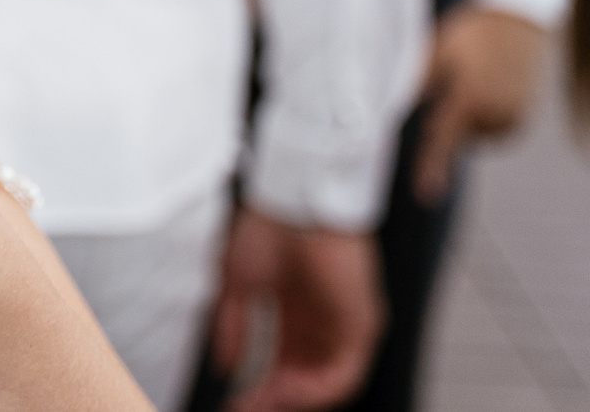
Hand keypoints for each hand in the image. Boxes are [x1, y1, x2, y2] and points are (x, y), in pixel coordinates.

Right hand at [209, 208, 381, 411]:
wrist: (293, 199)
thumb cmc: (268, 226)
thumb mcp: (237, 283)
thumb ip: (232, 327)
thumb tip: (227, 365)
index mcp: (296, 312)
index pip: (282, 364)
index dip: (258, 388)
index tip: (233, 403)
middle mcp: (322, 322)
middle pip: (304, 379)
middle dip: (274, 399)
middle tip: (245, 408)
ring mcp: (343, 325)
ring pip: (325, 382)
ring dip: (293, 399)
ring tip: (263, 402)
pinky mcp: (361, 324)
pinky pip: (344, 374)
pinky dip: (316, 390)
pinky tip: (287, 391)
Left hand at [412, 4, 543, 201]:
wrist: (517, 20)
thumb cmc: (469, 34)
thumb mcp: (436, 53)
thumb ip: (417, 86)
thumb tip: (393, 112)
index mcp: (470, 99)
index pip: (442, 140)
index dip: (431, 167)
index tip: (425, 195)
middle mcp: (496, 115)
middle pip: (456, 137)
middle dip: (445, 117)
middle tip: (454, 80)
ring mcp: (513, 119)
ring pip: (474, 135)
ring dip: (465, 117)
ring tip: (474, 77)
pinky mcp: (523, 119)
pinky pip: (492, 131)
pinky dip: (483, 117)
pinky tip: (487, 86)